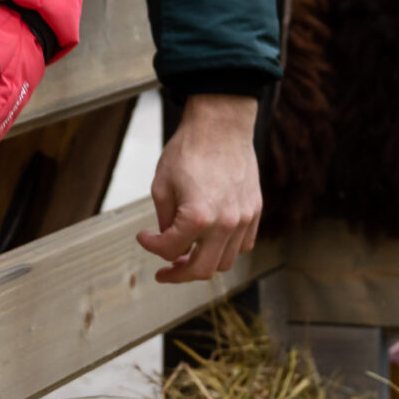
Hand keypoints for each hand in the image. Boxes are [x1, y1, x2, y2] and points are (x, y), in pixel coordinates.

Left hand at [138, 94, 261, 283]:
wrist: (221, 124)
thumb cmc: (189, 149)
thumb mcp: (162, 185)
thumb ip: (164, 221)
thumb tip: (168, 242)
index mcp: (197, 217)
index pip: (171, 251)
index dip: (152, 247)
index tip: (144, 238)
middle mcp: (225, 223)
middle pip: (202, 270)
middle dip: (179, 273)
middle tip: (166, 270)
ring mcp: (244, 219)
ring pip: (225, 261)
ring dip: (204, 262)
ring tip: (188, 254)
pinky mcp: (255, 210)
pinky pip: (244, 244)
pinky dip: (226, 249)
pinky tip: (211, 240)